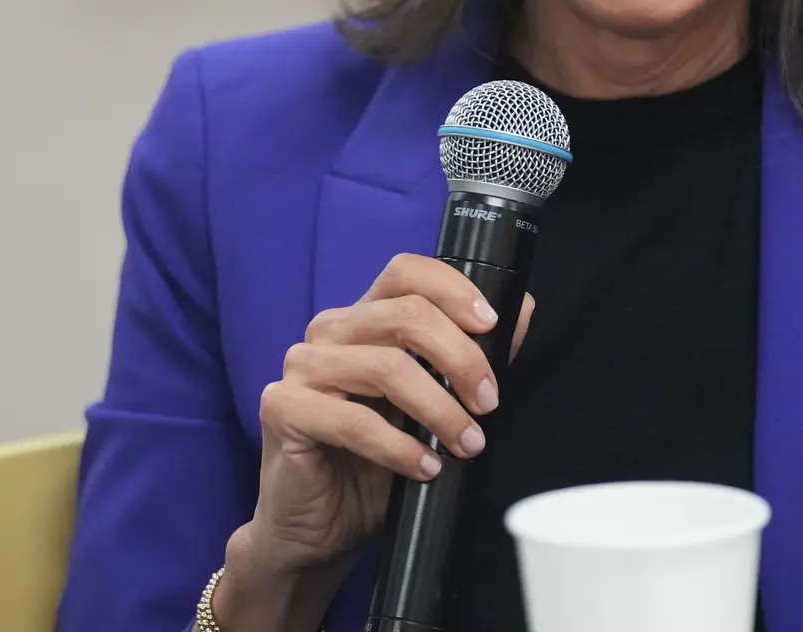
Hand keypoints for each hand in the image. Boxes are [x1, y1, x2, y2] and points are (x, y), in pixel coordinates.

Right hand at [215, 254, 534, 627]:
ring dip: (439, 410)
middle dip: (461, 358)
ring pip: (386, 367)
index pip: (406, 272)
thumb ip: (467, 360)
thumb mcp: (431, 409)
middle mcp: (329, 332)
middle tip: (488, 403)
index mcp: (364, 320)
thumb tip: (520, 310)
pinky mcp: (282, 408)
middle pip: (406, 315)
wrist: (319, 530)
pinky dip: (399, 447)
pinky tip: (424, 468)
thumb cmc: (373, 467)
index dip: (453, 289)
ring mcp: (301, 366)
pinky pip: (352, 419)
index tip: (491, 325)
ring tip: (467, 445)